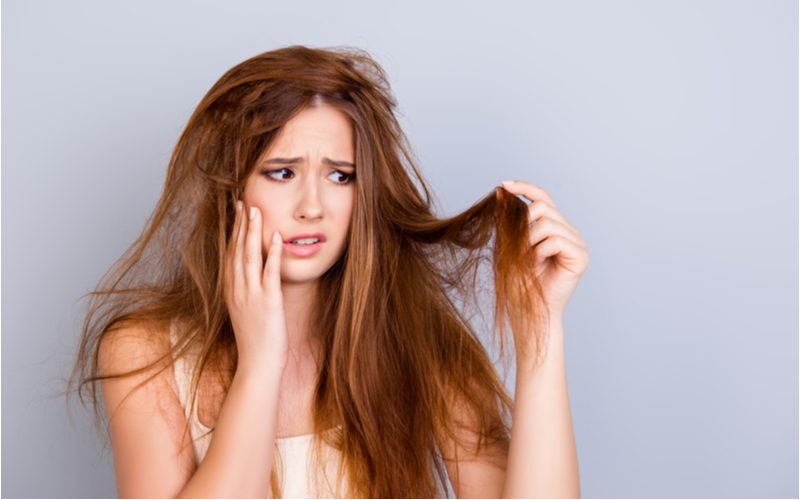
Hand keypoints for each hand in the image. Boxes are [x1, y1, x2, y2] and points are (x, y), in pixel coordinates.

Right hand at [223, 200, 288, 375]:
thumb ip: (245, 291)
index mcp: (231, 291)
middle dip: (239, 224)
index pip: (229, 254)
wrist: (257, 365)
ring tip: (255, 210)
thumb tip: (250, 275)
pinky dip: (272, 254)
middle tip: (243, 201)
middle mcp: (237, 290)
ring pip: (249, 257)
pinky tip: (276, 238)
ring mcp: (251, 296)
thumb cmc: (255, 340)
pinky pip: (270, 274)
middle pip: (236, 250)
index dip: (232, 231)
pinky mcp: (269, 303)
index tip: (236, 211)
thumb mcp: (244, 311)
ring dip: (252, 232)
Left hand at [500, 180, 588, 316]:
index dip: (524, 188)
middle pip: (543, 207)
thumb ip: (507, 220)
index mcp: (553, 226)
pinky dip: (539, 251)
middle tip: (517, 248)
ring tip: (527, 260)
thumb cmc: (518, 280)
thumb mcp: (508, 245)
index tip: (504, 185)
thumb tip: (501, 190)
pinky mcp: (581, 256)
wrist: (527, 309)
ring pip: (548, 223)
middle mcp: (568, 231)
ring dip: (529, 241)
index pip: (542, 197)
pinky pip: (556, 240)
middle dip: (523, 225)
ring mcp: (577, 242)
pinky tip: (537, 264)